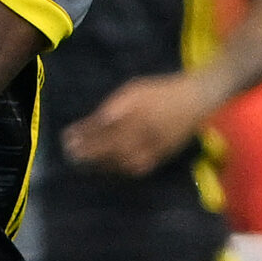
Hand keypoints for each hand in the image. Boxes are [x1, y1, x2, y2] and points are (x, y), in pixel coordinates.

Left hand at [59, 73, 214, 176]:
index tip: (66, 137)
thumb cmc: (160, 92)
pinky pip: (134, 168)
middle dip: (86, 152)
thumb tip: (93, 123)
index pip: (102, 128)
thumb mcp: (133, 91)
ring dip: (98, 163)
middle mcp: (142, 133)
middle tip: (69, 154)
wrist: (195, 100)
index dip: (82, 135)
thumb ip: (112, 107)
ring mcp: (152, 148)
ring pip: (119, 162)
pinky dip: (117, 169)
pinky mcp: (159, 158)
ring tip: (82, 162)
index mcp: (134, 114)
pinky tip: (105, 168)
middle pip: (108, 147)